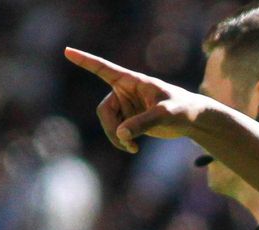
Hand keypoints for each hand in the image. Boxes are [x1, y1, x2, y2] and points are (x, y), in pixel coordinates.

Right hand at [64, 47, 214, 152]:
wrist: (191, 119)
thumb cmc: (182, 109)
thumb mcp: (165, 114)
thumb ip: (144, 123)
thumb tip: (122, 134)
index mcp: (131, 80)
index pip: (104, 69)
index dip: (85, 61)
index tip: (67, 51)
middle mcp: (124, 92)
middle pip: (104, 111)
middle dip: (111, 128)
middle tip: (126, 141)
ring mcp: (125, 107)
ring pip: (108, 124)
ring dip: (116, 138)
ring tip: (132, 147)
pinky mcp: (129, 120)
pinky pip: (116, 132)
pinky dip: (121, 142)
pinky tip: (133, 148)